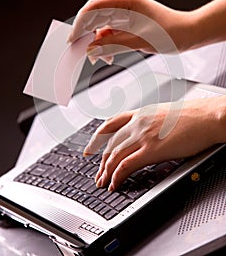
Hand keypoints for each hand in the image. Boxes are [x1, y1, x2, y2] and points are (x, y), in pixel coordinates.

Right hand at [68, 0, 193, 63]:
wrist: (189, 34)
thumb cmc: (171, 32)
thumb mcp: (139, 41)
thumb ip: (112, 45)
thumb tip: (91, 50)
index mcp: (127, 1)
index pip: (94, 7)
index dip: (80, 23)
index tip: (72, 39)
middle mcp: (124, 5)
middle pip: (95, 17)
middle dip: (87, 35)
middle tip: (82, 52)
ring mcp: (126, 14)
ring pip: (102, 27)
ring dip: (98, 43)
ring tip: (100, 57)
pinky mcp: (129, 23)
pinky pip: (111, 32)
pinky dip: (107, 44)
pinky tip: (108, 55)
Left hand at [83, 96, 225, 190]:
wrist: (208, 116)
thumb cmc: (194, 115)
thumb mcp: (165, 114)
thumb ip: (151, 123)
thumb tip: (149, 133)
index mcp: (141, 113)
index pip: (110, 125)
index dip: (96, 138)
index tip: (90, 149)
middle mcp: (137, 123)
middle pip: (110, 144)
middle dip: (101, 162)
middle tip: (98, 174)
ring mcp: (142, 136)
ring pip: (114, 156)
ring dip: (106, 173)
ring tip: (103, 183)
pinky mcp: (151, 149)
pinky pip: (126, 165)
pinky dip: (117, 177)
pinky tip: (115, 184)